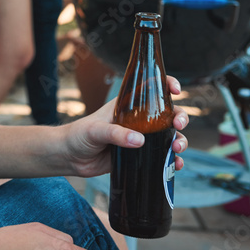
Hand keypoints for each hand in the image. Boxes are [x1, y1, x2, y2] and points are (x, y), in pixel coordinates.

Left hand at [60, 75, 189, 177]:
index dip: (166, 84)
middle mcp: (138, 120)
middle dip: (179, 117)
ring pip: (169, 136)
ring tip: (177, 149)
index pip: (150, 88)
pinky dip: (173, 161)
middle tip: (178, 125)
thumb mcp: (95, 130)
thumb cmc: (78, 136)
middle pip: (167, 113)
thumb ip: (115, 134)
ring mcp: (140, 138)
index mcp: (126, 105)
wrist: (70, 158)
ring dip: (179, 140)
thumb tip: (139, 140)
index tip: (176, 90)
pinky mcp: (140, 156)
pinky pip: (162, 157)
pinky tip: (176, 165)